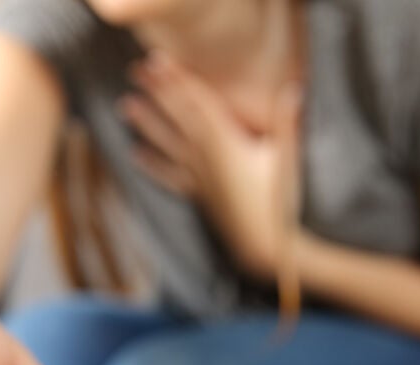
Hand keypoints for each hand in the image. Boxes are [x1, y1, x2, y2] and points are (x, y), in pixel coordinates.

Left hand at [120, 52, 302, 276]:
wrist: (269, 247)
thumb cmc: (281, 202)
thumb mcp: (289, 159)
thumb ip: (287, 123)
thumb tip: (294, 89)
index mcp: (226, 143)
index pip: (197, 103)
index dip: (177, 80)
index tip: (157, 62)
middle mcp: (205, 158)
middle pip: (177, 117)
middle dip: (157, 92)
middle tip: (135, 72)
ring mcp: (199, 178)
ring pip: (167, 144)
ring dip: (146, 123)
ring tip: (125, 105)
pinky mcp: (200, 195)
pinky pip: (170, 176)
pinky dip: (153, 164)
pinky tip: (136, 155)